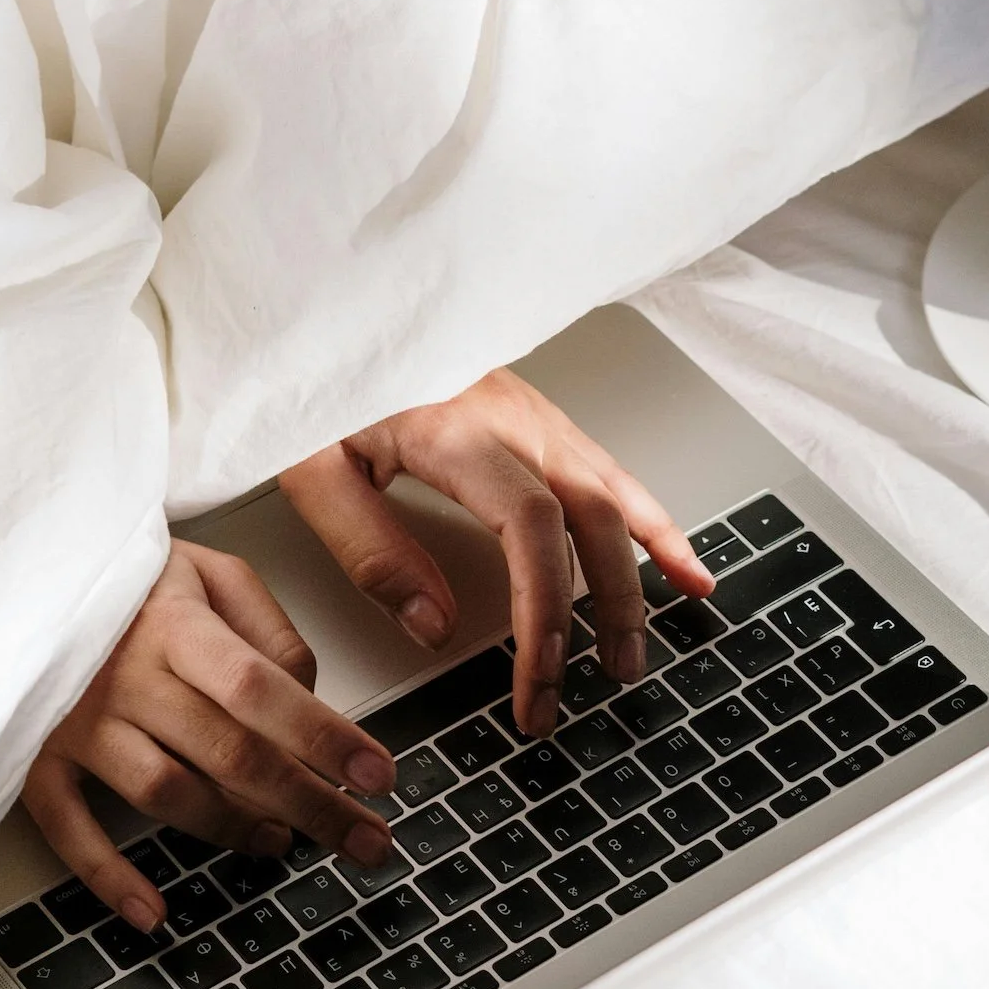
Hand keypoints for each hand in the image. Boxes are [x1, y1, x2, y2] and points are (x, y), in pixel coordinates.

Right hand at [22, 542, 397, 932]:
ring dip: (232, 830)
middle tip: (366, 842)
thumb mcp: (212, 574)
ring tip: (279, 841)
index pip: (261, 687)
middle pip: (229, 754)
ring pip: (166, 795)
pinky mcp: (35, 756)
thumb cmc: (133, 581)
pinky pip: (68, 828)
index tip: (378, 775)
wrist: (21, 575)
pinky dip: (108, 877)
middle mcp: (125, 675)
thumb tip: (314, 704)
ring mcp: (75, 721)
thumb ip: (271, 633)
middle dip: (310, 805)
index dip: (323, 736)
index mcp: (175, 623)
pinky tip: (153, 912)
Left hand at [280, 369, 712, 737]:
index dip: (545, 608)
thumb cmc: (315, 374)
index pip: (530, 527)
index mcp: (455, 427)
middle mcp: (509, 415)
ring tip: (635, 648)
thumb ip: (369, 547)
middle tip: (599, 681)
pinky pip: (610, 473)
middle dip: (607, 608)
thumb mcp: (309, 464)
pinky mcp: (536, 416)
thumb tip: (431, 625)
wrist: (329, 307)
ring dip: (636, 578)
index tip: (539, 674)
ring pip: (614, 496)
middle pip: (591, 516)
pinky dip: (652, 522)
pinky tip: (680, 563)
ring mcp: (532, 412)